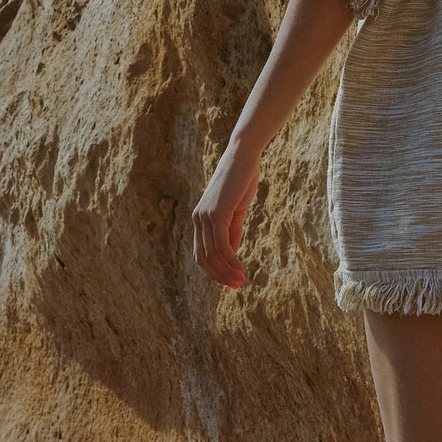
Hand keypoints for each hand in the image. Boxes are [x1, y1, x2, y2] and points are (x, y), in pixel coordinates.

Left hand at [193, 142, 261, 289]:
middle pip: (204, 258)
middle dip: (220, 275)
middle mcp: (198, 219)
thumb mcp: (236, 211)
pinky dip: (231, 260)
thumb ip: (232, 232)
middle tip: (238, 285)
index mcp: (200, 219)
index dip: (215, 271)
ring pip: (213, 255)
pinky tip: (241, 268)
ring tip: (241, 279)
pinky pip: (221, 245)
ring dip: (227, 271)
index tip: (232, 281)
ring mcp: (205, 216)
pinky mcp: (216, 214)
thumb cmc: (241, 181)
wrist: (243, 157)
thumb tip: (231, 254)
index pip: (202, 254)